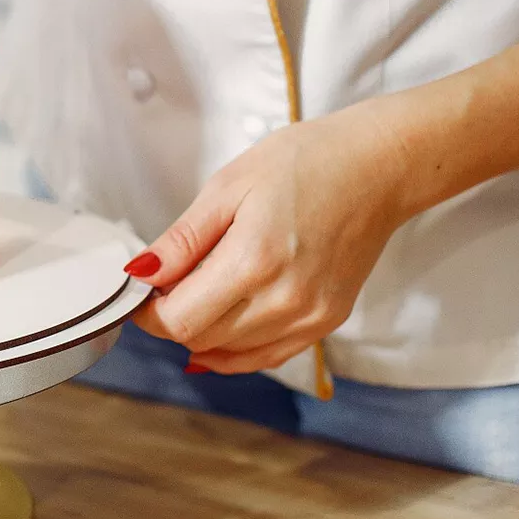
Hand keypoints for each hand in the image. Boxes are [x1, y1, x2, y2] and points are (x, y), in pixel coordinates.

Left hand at [128, 101, 417, 373]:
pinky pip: (268, 355)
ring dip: (203, 333)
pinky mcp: (327, 322)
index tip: (140, 292)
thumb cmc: (306, 163)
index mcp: (254, 261)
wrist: (378, 168)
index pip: (181, 320)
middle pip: (202, 339)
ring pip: (232, 353)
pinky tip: (220, 330)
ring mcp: (310, 317)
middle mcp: (285, 300)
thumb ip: (181, 240)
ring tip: (196, 295)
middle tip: (165, 288)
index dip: (149, 313)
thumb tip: (141, 274)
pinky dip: (236, 349)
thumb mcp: (228, 187)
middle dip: (172, 320)